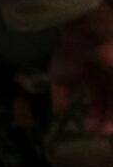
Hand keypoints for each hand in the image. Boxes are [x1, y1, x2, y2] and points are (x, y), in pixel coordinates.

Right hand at [53, 4, 112, 135]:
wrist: (88, 34)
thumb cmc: (72, 51)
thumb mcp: (61, 77)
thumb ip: (61, 95)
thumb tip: (58, 113)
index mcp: (96, 76)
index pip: (99, 100)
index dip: (95, 115)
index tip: (87, 127)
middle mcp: (110, 78)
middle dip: (107, 122)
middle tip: (99, 132)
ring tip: (105, 131)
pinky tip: (110, 123)